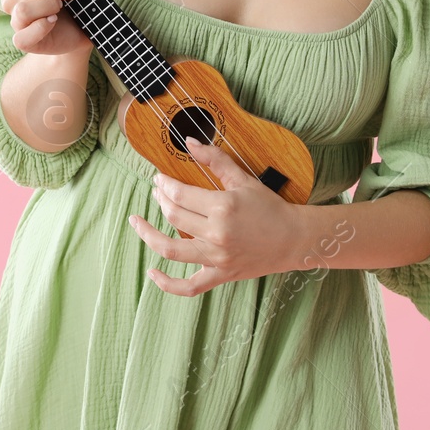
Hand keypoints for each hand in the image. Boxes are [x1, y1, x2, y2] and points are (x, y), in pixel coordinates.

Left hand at [127, 137, 307, 296]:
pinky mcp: (220, 275)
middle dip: (160, 200)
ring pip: (172, 250)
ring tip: (136, 222)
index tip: (159, 178)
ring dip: (148, 235)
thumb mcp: (244, 179)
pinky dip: (167, 284)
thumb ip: (215, 159)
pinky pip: (189, 287)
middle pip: (174, 216)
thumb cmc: (270, 207)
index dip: (165, 184)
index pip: (181, 194)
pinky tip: (152, 272)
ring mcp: (217, 257)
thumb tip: (189, 142)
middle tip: (156, 192)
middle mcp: (217, 233)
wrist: (293, 239)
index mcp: (223, 207)